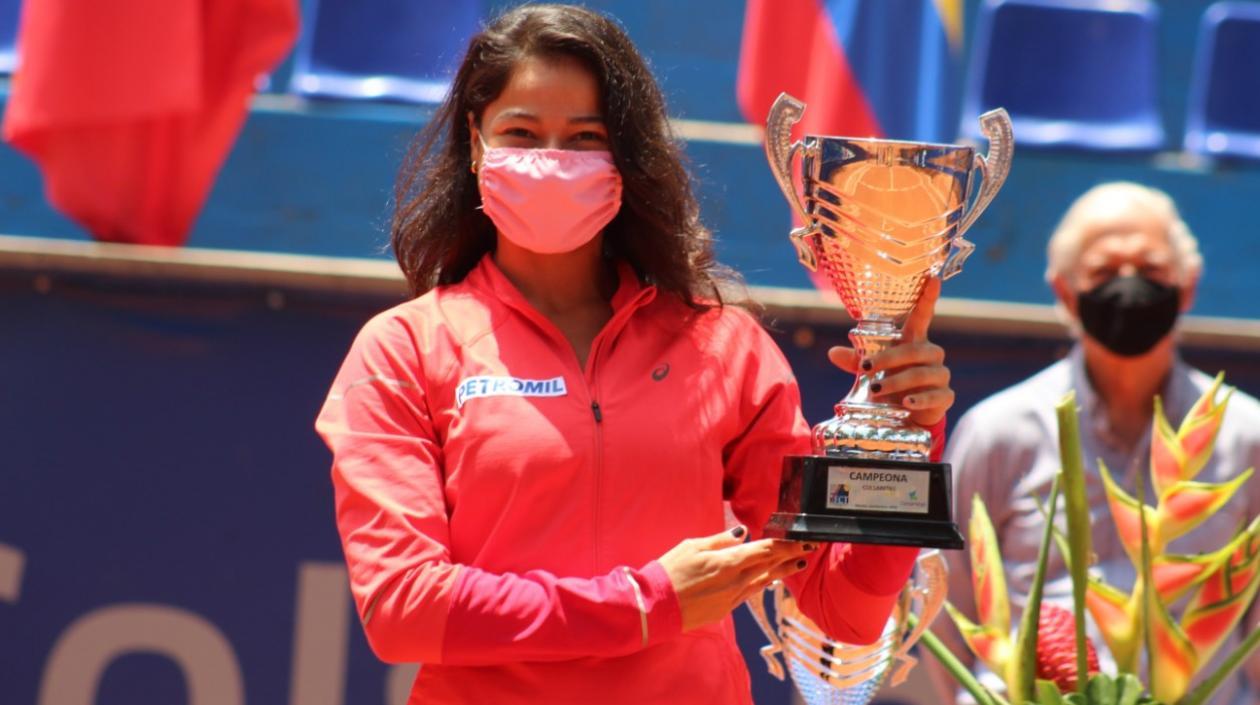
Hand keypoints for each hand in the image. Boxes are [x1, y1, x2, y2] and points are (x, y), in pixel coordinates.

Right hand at [657, 526, 813, 631]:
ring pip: (763, 582)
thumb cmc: (669, 572)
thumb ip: (720, 540)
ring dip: (781, 572)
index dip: (787, 545)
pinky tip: (769, 580)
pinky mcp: (725, 610)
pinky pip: (749, 593)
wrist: (655, 607)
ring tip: (796, 565)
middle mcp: (735, 582)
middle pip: (769, 567)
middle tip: (808, 549)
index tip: (803, 540)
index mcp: (727, 563)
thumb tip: (743, 533)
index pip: (765, 551)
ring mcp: (731, 598)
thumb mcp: (692, 547)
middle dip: (790, 557)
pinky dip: (762, 584)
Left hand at [827, 277, 953, 426]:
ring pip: (922, 373)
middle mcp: (931, 355)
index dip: (928, 298)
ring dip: (898, 381)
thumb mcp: (871, 371)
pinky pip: (936, 396)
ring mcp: (940, 375)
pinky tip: (905, 403)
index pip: (923, 316)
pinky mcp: (945, 397)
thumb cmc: (890, 384)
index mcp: (914, 341)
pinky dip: (920, 400)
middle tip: (866, 369)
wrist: (906, 414)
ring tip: (877, 390)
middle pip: (915, 350)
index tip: (933, 278)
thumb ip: (854, 360)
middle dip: (889, 358)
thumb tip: (832, 352)